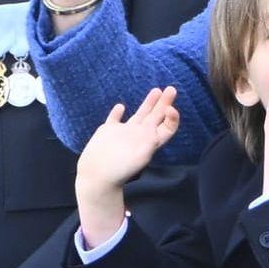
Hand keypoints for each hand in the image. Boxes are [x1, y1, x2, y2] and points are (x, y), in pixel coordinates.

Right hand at [75, 87, 178, 248]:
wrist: (96, 178)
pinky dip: (117, 113)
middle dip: (164, 103)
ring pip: (139, 115)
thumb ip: (147, 144)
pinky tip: (120, 107)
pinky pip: (114, 120)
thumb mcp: (138, 157)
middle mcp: (139, 136)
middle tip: (172, 89)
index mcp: (149, 141)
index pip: (167, 128)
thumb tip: (154, 136)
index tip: (171, 108)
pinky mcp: (107, 132)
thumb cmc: (117, 170)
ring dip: (148, 103)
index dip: (172, 118)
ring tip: (156, 90)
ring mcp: (123, 133)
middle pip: (156, 117)